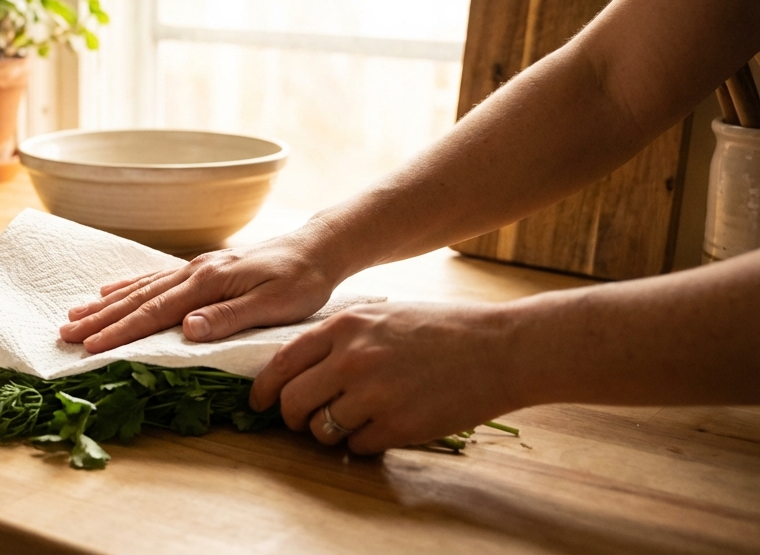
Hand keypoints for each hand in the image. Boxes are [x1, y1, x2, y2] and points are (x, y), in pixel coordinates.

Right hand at [58, 228, 340, 352]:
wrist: (318, 248)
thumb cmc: (302, 280)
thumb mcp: (275, 304)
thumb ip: (230, 317)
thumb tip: (187, 330)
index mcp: (207, 283)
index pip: (154, 313)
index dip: (119, 332)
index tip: (90, 347)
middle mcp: (194, 272)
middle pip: (137, 299)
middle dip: (99, 319)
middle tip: (65, 335)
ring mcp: (195, 268)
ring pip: (140, 289)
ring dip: (105, 304)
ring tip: (74, 314)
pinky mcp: (201, 269)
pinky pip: (154, 279)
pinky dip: (127, 287)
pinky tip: (109, 292)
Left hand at [248, 302, 514, 453]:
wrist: (498, 348)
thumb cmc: (441, 329)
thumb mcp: (381, 315)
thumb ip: (341, 337)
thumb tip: (301, 365)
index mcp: (345, 328)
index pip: (282, 363)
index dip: (264, 388)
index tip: (261, 401)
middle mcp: (352, 360)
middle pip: (293, 401)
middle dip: (291, 417)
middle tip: (301, 421)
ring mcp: (374, 395)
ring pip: (322, 429)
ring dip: (327, 432)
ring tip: (348, 422)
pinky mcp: (398, 425)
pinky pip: (358, 445)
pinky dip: (362, 443)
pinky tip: (380, 428)